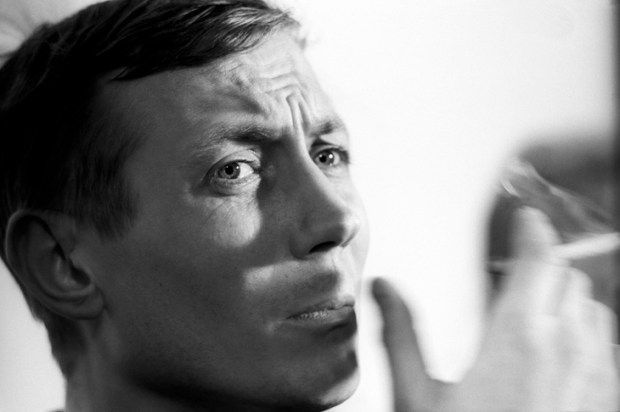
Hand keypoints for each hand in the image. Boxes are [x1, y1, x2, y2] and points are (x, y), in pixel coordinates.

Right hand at [373, 207, 619, 410]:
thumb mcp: (418, 396)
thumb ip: (401, 333)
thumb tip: (384, 288)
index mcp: (517, 337)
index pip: (537, 259)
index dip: (530, 231)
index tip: (525, 220)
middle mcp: (567, 349)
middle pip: (567, 277)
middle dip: (542, 268)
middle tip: (513, 279)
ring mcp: (596, 377)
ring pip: (593, 309)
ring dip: (566, 300)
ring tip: (535, 316)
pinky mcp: (608, 400)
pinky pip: (608, 345)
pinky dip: (586, 334)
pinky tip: (559, 357)